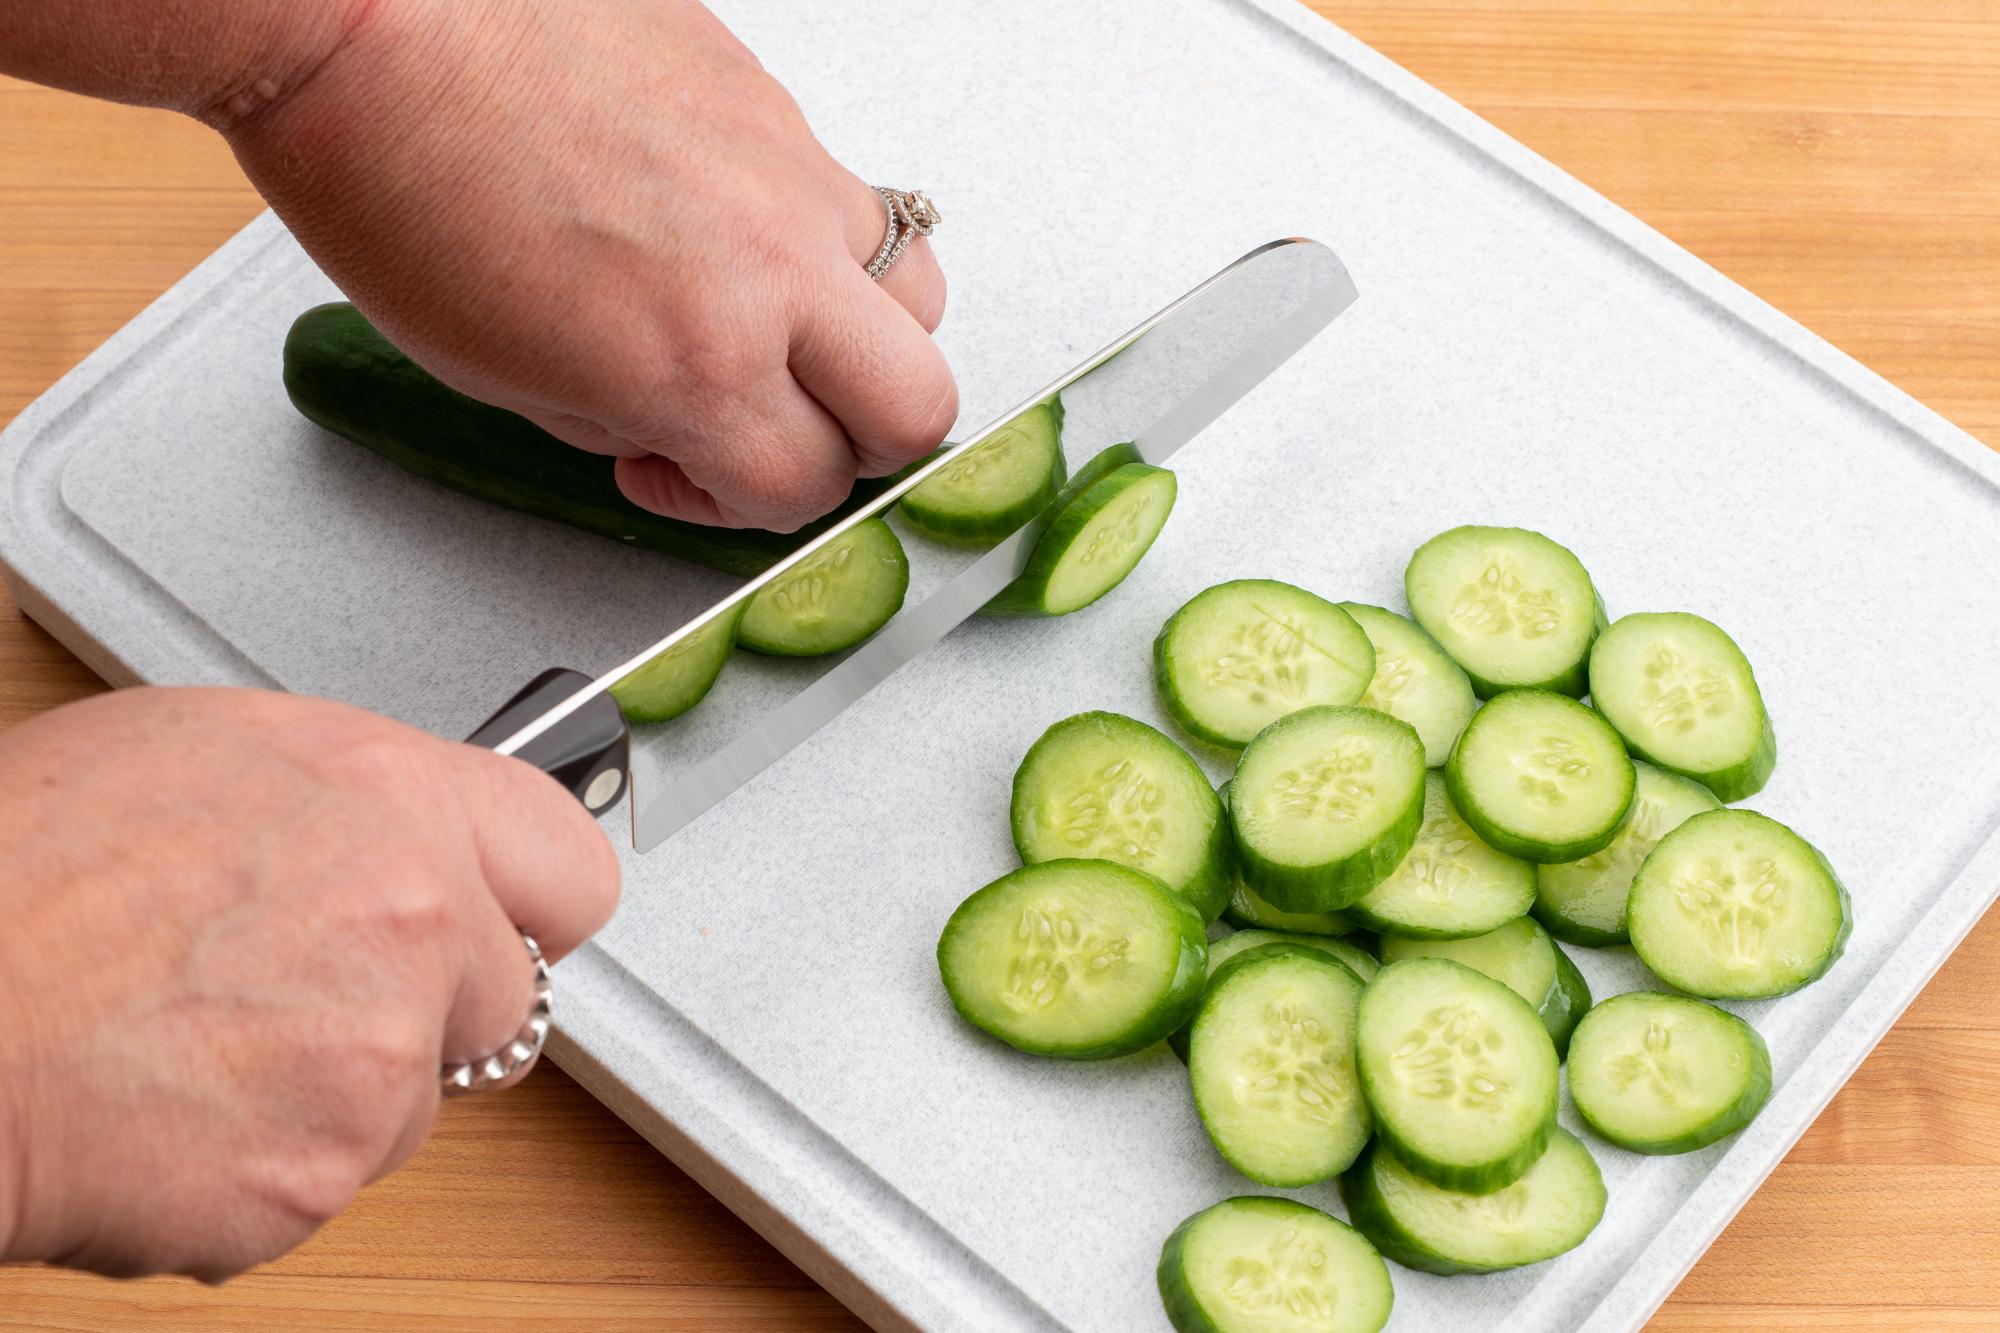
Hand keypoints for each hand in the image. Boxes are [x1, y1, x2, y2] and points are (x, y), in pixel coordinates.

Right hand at [0, 688, 618, 1278]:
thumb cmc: (15, 876)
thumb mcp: (200, 755)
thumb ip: (348, 804)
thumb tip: (399, 835)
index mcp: (391, 797)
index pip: (569, 862)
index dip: (532, 903)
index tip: (509, 924)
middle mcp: (412, 917)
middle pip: (507, 1001)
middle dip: (430, 1012)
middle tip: (306, 999)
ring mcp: (376, 1054)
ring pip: (415, 1103)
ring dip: (338, 1094)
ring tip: (196, 1045)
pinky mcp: (322, 1171)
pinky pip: (330, 1181)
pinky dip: (265, 1166)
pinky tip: (170, 1111)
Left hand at [225, 0, 957, 532]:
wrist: (373, 23)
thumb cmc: (398, 179)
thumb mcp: (499, 374)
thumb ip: (626, 418)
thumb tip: (685, 431)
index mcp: (694, 361)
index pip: (805, 486)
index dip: (744, 506)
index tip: (683, 473)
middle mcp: (770, 269)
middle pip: (918, 410)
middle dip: (858, 445)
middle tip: (782, 428)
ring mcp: (789, 173)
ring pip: (919, 294)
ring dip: (864, 336)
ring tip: (777, 327)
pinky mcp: (776, 102)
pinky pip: (848, 198)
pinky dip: (812, 241)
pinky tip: (729, 236)